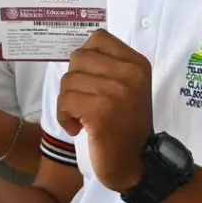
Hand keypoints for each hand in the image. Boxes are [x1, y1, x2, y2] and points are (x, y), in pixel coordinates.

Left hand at [57, 29, 152, 192]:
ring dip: (67, 103)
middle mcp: (130, 73)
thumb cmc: (126, 126)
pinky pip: (65, 102)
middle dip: (73, 82)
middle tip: (83, 102)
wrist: (137, 164)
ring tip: (81, 118)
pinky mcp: (102, 111)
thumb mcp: (127, 87)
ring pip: (69, 81)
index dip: (85, 58)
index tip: (90, 81)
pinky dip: (64, 117)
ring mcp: (117, 91)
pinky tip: (77, 128)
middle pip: (78, 58)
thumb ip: (108, 66)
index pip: (99, 38)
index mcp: (137, 63)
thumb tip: (77, 55)